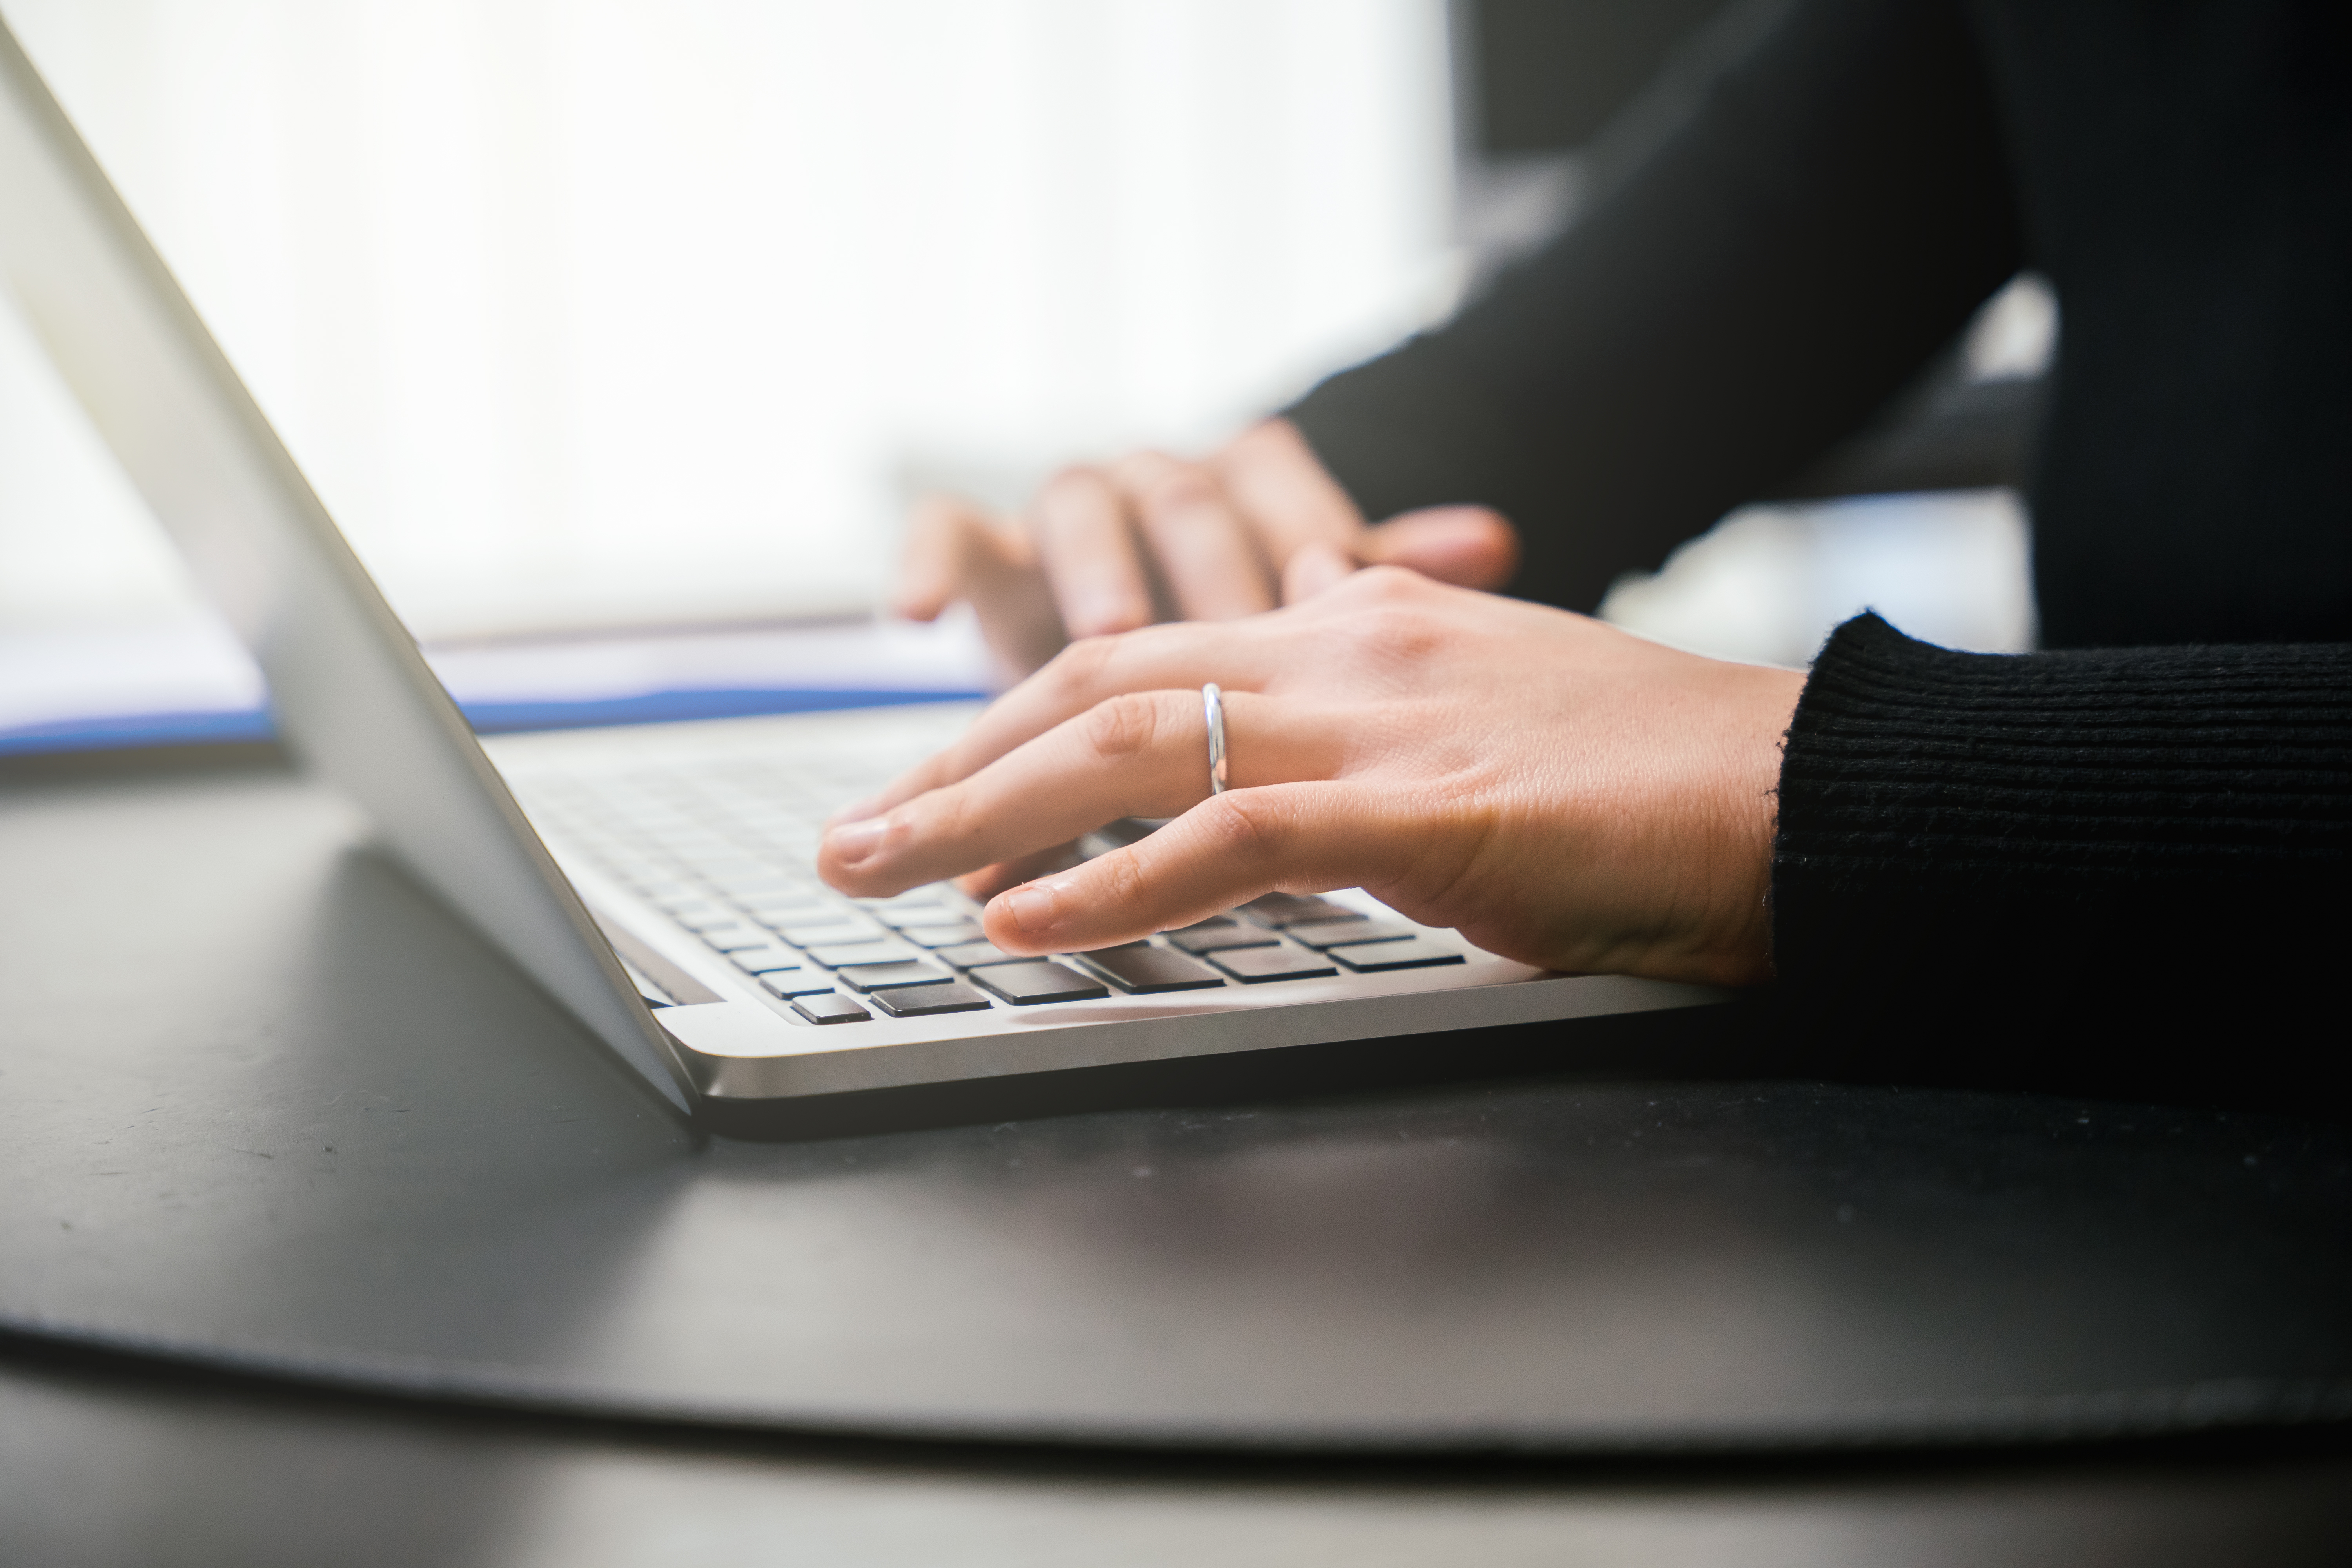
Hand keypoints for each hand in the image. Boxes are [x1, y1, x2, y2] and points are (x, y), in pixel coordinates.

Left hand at [822, 568, 1806, 986]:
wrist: (1800, 791)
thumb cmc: (1658, 789)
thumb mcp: (1485, 734)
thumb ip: (1374, 745)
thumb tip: (1291, 806)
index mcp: (1360, 622)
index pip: (1148, 656)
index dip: (1021, 718)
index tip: (940, 783)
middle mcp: (1349, 646)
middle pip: (1100, 683)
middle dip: (955, 762)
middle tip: (852, 833)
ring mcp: (1381, 719)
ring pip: (1128, 743)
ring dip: (978, 815)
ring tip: (872, 871)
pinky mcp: (1423, 808)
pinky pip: (1227, 838)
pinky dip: (1108, 887)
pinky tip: (1022, 926)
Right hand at [893, 418, 1520, 680]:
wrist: (1172, 679)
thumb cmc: (1264, 656)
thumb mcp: (1342, 629)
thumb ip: (1395, 588)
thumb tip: (1492, 534)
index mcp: (1249, 489)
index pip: (1275, 472)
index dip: (1295, 521)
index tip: (1326, 580)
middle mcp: (1155, 489)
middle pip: (1177, 495)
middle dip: (1199, 560)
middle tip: (1232, 625)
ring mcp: (1066, 518)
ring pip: (1073, 502)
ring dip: (1092, 565)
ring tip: (1108, 634)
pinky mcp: (986, 554)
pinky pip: (947, 535)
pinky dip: (926, 563)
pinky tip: (911, 614)